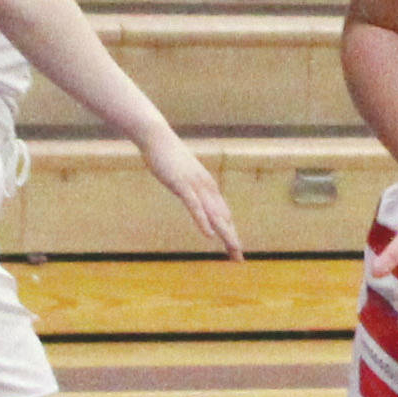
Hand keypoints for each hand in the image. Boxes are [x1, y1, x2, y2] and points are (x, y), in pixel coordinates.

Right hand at [140, 126, 242, 257]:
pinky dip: (203, 221)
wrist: (158, 137)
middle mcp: (207, 188)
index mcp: (209, 187)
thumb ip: (194, 189)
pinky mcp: (182, 185)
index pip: (224, 215)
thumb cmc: (170, 157)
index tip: (235, 250)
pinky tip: (209, 235)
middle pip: (223, 218)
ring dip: (224, 233)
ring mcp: (196, 186)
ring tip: (233, 249)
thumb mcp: (186, 177)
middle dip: (231, 239)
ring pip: (214, 214)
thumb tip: (198, 200)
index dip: (230, 233)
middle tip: (239, 259)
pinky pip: (195, 206)